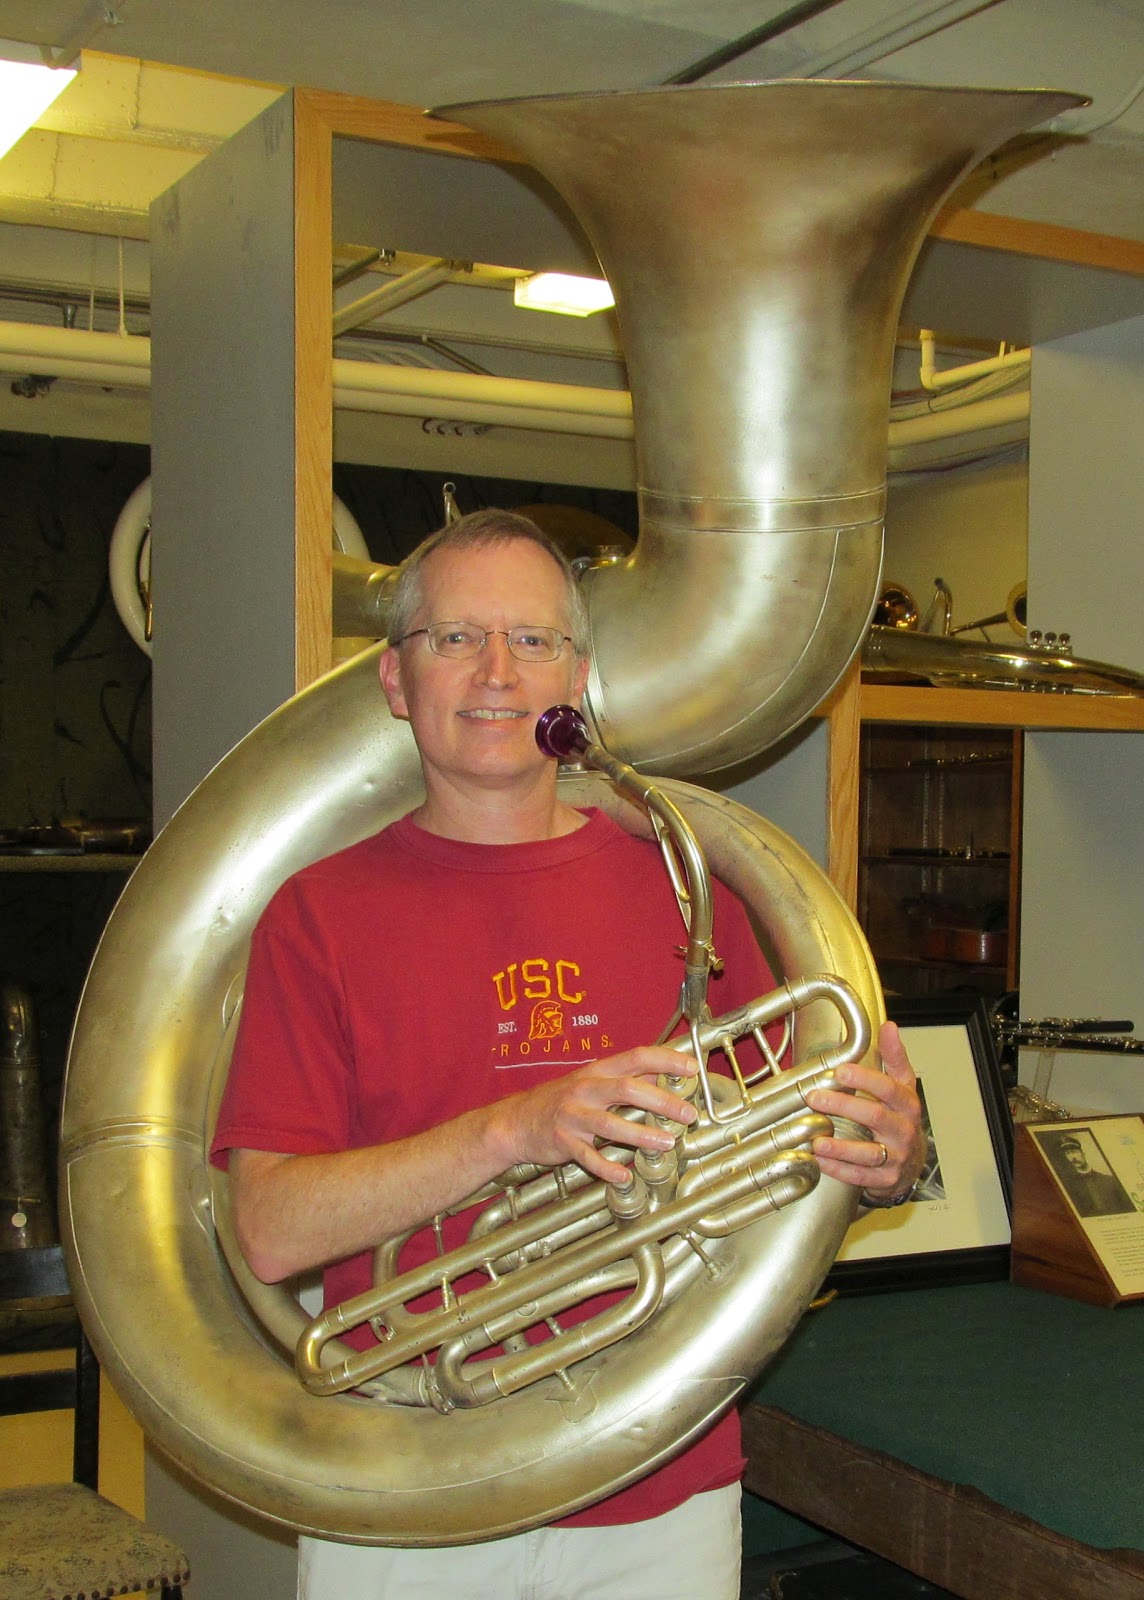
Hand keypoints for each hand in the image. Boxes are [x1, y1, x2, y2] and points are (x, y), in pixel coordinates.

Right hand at [496, 1046, 698, 1184]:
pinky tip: (624, 1175)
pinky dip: (606, 1166)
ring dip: (641, 1134)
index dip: (666, 1060)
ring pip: (610, 1123)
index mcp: (597, 1071)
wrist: (515, 1121)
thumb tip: (663, 1073)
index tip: (692, 1068)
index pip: (636, 1057)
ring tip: (667, 1143)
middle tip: (688, 1114)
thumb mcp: (591, 1081)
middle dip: (662, 1101)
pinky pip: (587, 1155)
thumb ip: (624, 1078)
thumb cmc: (560, 1100)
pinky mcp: (562, 1141)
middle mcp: (585, 1089)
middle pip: (628, 1089)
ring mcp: (572, 1115)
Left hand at [804, 1020, 924, 1199]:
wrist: (913, 1162)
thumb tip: (889, 1026)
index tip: (841, 1071)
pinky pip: (861, 1177)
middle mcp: (903, 1131)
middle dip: (844, 1107)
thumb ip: (895, 1057)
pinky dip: (840, 1169)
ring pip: (868, 1153)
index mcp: (907, 1105)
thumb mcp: (903, 1086)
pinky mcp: (885, 1180)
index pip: (889, 1089)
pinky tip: (821, 1160)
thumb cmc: (901, 1118)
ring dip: (841, 1147)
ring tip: (817, 1140)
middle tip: (815, 1097)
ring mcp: (896, 1157)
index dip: (866, 1079)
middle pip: (875, 1117)